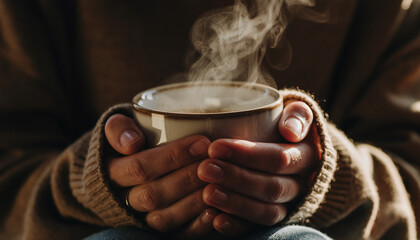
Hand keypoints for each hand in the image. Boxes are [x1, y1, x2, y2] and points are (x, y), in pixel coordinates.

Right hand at [104, 114, 216, 237]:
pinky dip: (196, 227)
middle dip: (188, 178)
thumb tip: (132, 143)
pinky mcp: (156, 231)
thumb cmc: (125, 143)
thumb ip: (118, 128)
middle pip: (154, 195)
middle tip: (214, 162)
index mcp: (111, 173)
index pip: (140, 167)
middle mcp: (123, 200)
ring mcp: (140, 219)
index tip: (202, 143)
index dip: (172, 156)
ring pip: (164, 218)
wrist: (117, 173)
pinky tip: (215, 212)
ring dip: (193, 203)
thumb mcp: (116, 128)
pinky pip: (175, 235)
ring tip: (219, 183)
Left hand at [197, 100, 320, 236]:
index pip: (278, 159)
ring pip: (267, 212)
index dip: (248, 155)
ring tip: (206, 194)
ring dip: (235, 204)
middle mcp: (301, 184)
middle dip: (236, 179)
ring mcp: (289, 205)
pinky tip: (216, 221)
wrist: (295, 148)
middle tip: (204, 169)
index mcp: (307, 156)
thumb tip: (290, 131)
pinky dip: (238, 227)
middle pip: (271, 187)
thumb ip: (298, 115)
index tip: (215, 147)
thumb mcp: (298, 113)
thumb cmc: (287, 126)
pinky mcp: (274, 218)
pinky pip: (258, 228)